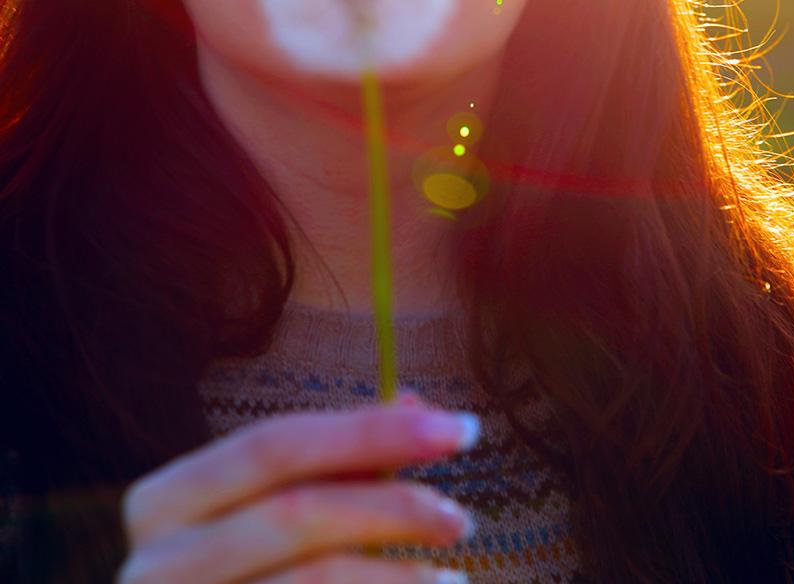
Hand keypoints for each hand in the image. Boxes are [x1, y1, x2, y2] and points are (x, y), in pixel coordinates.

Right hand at [116, 394, 477, 582]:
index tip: (459, 429)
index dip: (370, 430)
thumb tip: (421, 407)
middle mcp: (153, 564)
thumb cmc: (246, 581)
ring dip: (395, 576)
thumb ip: (339, 460)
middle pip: (295, 512)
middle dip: (391, 505)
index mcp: (166, 500)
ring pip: (310, 581)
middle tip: (459, 517)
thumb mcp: (278, 512)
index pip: (275, 443)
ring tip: (451, 577)